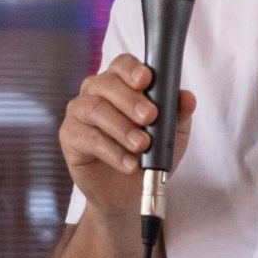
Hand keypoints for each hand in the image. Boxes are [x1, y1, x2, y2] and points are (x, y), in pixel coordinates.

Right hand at [60, 54, 195, 213]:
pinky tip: (129, 164)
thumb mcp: (171, 136)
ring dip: (122, 127)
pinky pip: (89, 138)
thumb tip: (188, 98)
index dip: (132, 69)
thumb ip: (178, 114)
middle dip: (130, 100)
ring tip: (142, 145)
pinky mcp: (70, 136)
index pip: (122, 65)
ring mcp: (80, 112)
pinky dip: (112, 151)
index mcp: (121, 83)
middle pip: (107, 84)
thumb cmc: (148, 155)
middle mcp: (96, 92)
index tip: (146, 80)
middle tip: (150, 117)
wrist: (130, 193)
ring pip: (96, 109)